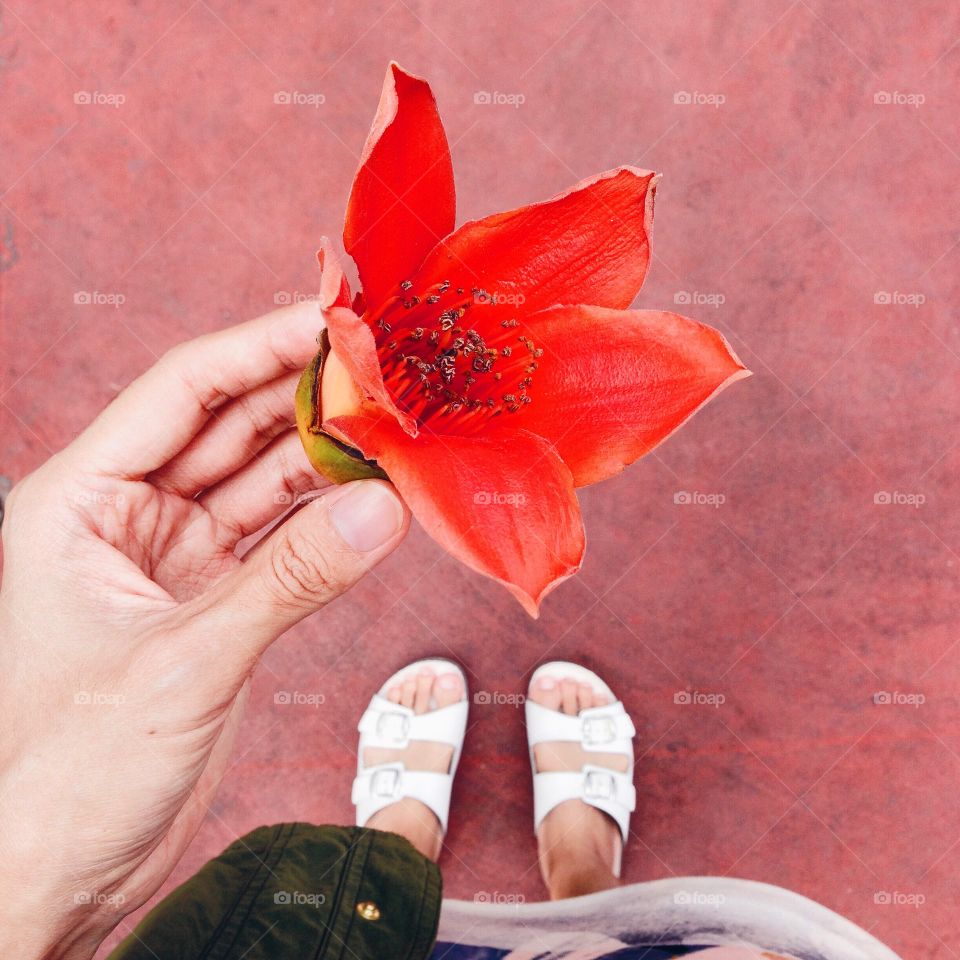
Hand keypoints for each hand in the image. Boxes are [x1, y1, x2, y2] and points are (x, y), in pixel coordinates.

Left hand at [0, 302, 409, 959]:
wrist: (59, 873)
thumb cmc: (67, 775)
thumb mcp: (183, 663)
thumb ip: (289, 581)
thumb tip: (382, 509)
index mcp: (78, 502)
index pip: (181, 392)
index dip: (259, 345)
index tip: (331, 316)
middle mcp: (126, 516)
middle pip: (229, 425)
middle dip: (304, 392)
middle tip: (383, 365)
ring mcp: (174, 557)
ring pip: (263, 479)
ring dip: (326, 454)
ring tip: (394, 426)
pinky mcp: (213, 599)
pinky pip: (281, 538)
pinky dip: (328, 520)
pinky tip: (376, 498)